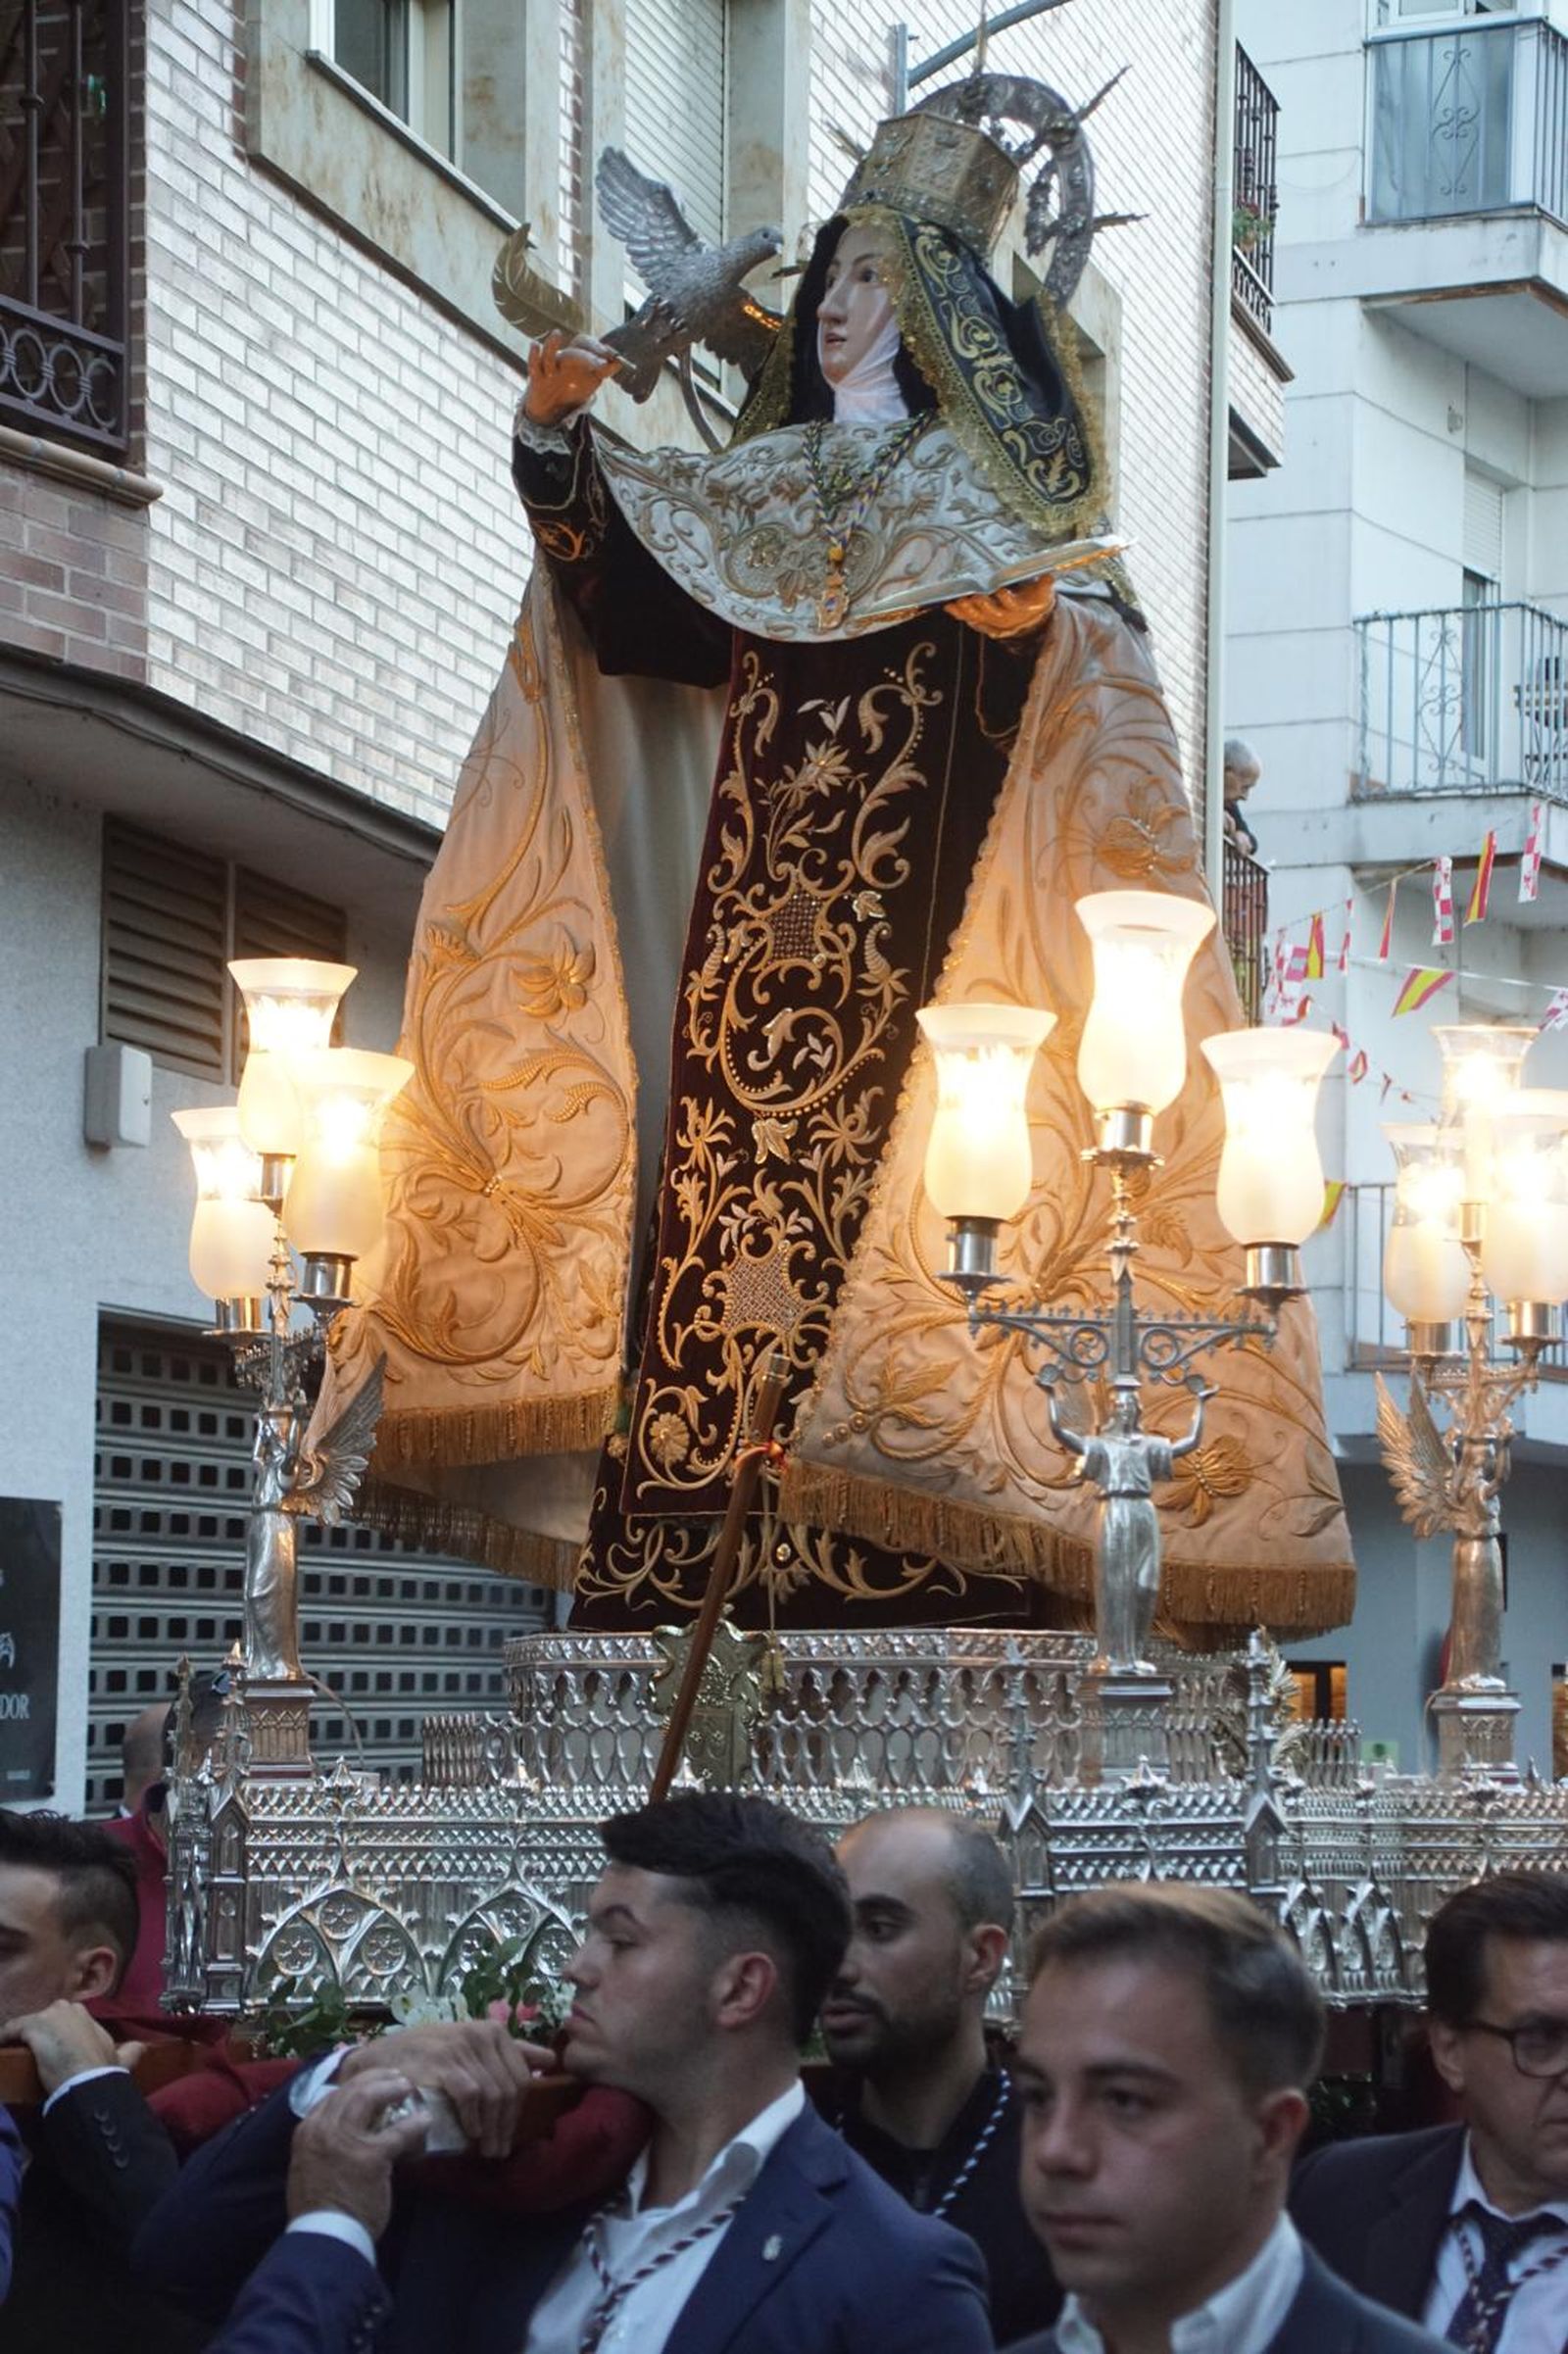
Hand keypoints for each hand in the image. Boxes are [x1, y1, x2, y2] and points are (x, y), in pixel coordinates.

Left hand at [1, 2001, 142, 2094]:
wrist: (87, 2079)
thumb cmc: (103, 2070)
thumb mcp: (121, 2060)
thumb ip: (131, 2051)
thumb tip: (143, 2046)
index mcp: (86, 2016)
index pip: (68, 2018)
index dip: (61, 2033)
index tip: (58, 2047)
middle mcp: (68, 2009)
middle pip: (49, 2016)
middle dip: (44, 2030)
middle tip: (40, 2051)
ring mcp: (49, 2016)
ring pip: (29, 2023)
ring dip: (24, 2035)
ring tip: (17, 2051)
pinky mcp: (31, 2026)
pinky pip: (10, 2029)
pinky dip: (4, 2037)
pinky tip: (2, 2045)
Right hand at [286, 2069, 426, 2241]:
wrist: (323, 2236)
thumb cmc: (317, 2207)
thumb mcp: (308, 2166)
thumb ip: (322, 2144)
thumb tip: (341, 2131)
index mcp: (307, 2132)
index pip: (333, 2096)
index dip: (355, 2085)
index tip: (370, 2083)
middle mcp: (323, 2129)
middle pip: (353, 2090)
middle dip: (376, 2079)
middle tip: (394, 2077)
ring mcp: (347, 2140)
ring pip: (371, 2098)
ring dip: (392, 2088)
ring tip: (406, 2087)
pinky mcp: (371, 2156)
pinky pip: (398, 2132)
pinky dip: (415, 2124)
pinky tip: (425, 2121)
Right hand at [338, 2020, 552, 2159]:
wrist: (381, 2060)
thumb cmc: (428, 2056)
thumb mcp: (470, 2048)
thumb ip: (509, 2053)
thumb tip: (550, 2059)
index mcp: (492, 2030)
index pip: (520, 2075)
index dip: (519, 2110)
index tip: (511, 2134)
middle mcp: (480, 2034)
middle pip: (509, 2088)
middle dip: (507, 2124)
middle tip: (498, 2150)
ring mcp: (461, 2047)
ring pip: (493, 2094)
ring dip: (492, 2128)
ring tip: (487, 2149)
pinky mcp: (443, 2062)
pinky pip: (471, 2094)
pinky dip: (473, 2117)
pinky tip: (470, 2133)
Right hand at [523, 330, 621, 424]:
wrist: (551, 406)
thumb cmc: (571, 388)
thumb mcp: (590, 380)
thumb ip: (603, 371)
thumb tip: (619, 362)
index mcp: (576, 356)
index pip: (585, 344)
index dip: (598, 348)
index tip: (612, 357)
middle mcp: (562, 359)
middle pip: (573, 351)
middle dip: (587, 356)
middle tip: (601, 364)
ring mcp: (548, 369)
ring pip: (550, 355)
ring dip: (552, 345)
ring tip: (557, 333)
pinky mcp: (536, 379)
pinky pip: (533, 365)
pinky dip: (533, 356)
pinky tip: (534, 344)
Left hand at [945, 574, 1056, 639]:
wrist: (1031, 618)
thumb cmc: (1035, 599)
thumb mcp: (1044, 592)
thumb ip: (1045, 584)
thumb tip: (1050, 575)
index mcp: (1020, 608)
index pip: (1013, 604)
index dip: (1006, 599)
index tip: (1001, 591)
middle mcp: (1005, 617)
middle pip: (992, 613)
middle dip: (982, 605)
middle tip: (973, 595)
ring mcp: (993, 621)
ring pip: (979, 617)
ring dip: (968, 610)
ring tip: (957, 601)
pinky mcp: (983, 622)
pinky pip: (969, 619)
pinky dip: (959, 614)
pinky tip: (949, 607)